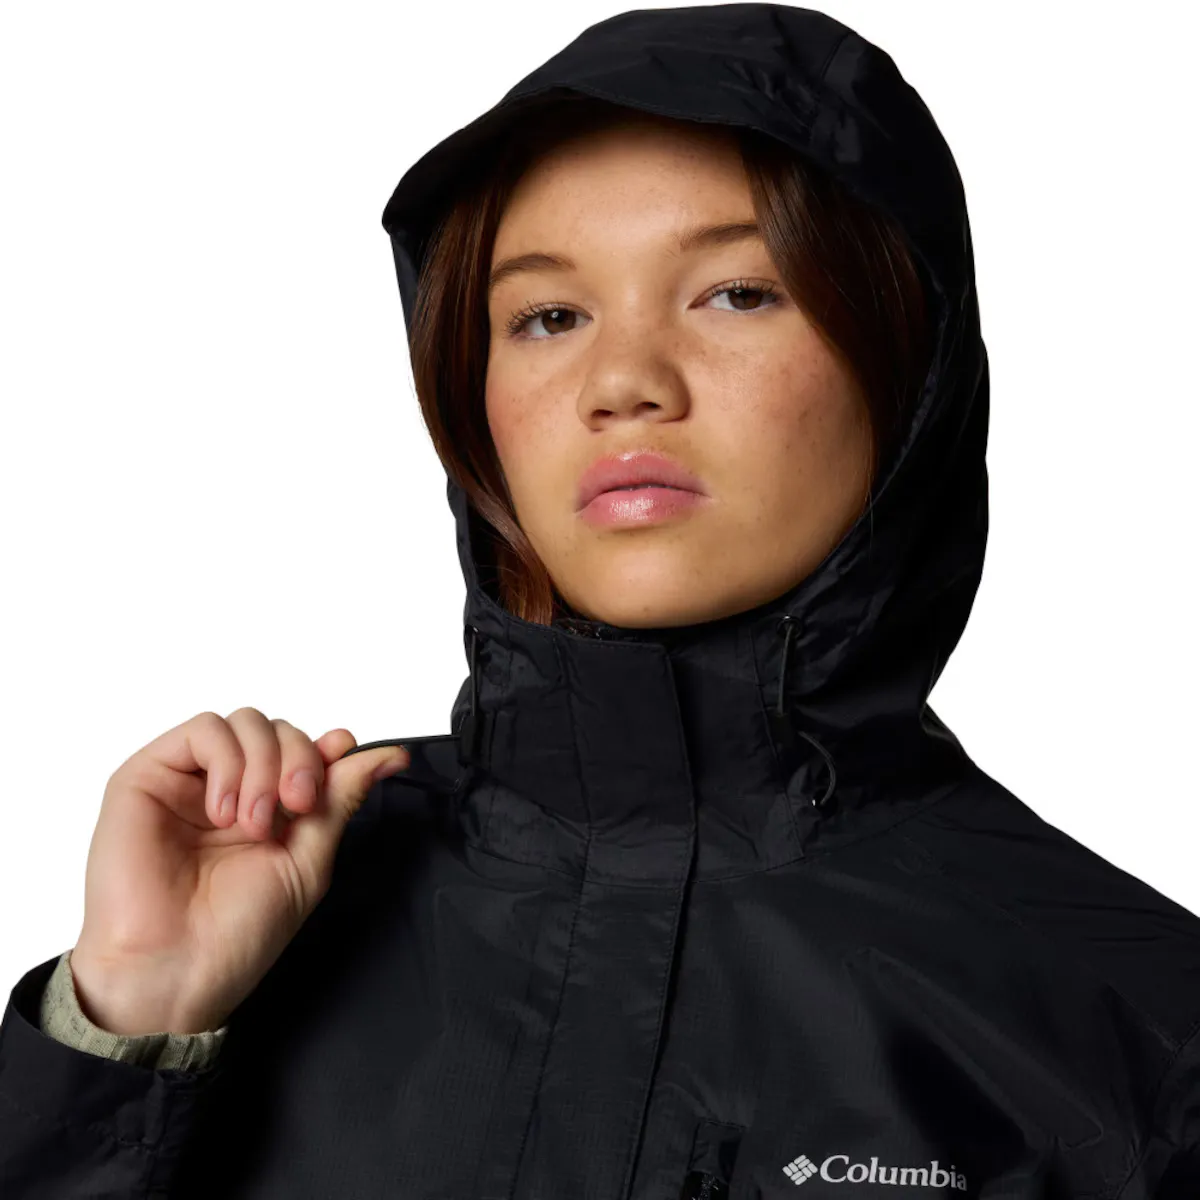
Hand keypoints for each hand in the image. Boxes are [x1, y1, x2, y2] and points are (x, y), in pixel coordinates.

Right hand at [67, 708, 409, 1035]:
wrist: (175, 968)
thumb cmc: (235, 933)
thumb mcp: (308, 861)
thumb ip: (340, 800)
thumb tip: (389, 756)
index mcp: (270, 811)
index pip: (305, 749)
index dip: (328, 748)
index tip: (344, 754)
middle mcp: (232, 791)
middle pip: (279, 730)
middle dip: (300, 759)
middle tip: (298, 806)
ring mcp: (190, 782)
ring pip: (246, 722)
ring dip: (264, 765)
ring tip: (253, 823)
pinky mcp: (148, 776)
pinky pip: (203, 730)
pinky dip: (227, 762)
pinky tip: (224, 811)